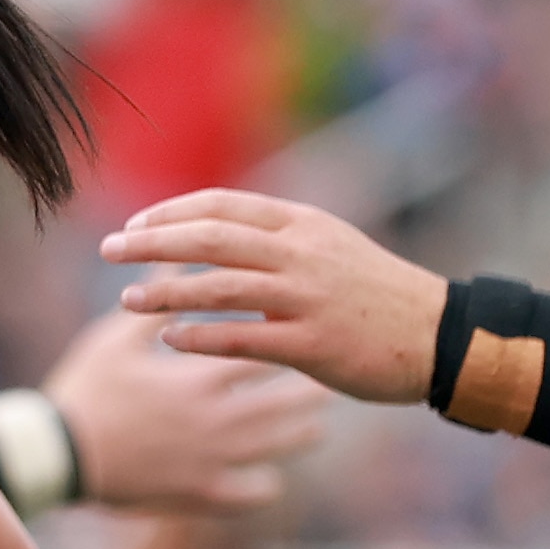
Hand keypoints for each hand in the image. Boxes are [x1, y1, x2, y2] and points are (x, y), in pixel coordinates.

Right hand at [43, 307, 332, 511]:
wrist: (59, 454)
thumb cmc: (86, 389)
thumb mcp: (116, 339)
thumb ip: (157, 302)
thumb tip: (178, 257)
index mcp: (198, 376)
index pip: (260, 349)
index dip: (287, 338)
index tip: (308, 328)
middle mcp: (216, 419)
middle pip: (278, 401)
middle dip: (306, 389)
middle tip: (330, 379)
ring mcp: (211, 459)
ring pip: (269, 448)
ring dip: (295, 437)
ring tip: (318, 428)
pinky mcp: (198, 494)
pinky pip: (242, 495)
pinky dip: (261, 490)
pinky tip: (272, 485)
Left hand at [100, 191, 446, 405]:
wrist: (441, 335)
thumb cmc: (378, 294)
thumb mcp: (331, 245)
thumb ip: (279, 239)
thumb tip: (219, 235)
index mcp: (302, 223)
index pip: (222, 205)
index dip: (172, 213)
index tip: (135, 226)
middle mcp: (300, 253)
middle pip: (210, 237)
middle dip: (152, 242)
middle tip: (108, 250)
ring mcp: (306, 298)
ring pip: (219, 286)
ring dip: (166, 291)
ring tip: (127, 299)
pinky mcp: (313, 344)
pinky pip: (243, 338)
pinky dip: (200, 336)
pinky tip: (169, 339)